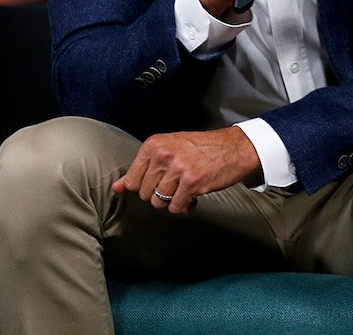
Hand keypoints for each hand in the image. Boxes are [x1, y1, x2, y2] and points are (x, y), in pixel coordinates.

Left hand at [111, 127, 261, 214]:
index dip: (146, 187)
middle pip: (145, 194)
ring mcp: (177, 168)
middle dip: (161, 194)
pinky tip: (194, 195)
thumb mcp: (170, 150)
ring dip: (173, 201)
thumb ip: (142, 168)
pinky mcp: (192, 182)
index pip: (132, 180)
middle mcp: (163, 154)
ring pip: (159, 203)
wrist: (236, 147)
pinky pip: (175, 207)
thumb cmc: (203, 148)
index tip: (161, 181)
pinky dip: (185, 206)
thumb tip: (116, 187)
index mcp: (154, 144)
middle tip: (177, 185)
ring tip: (186, 190)